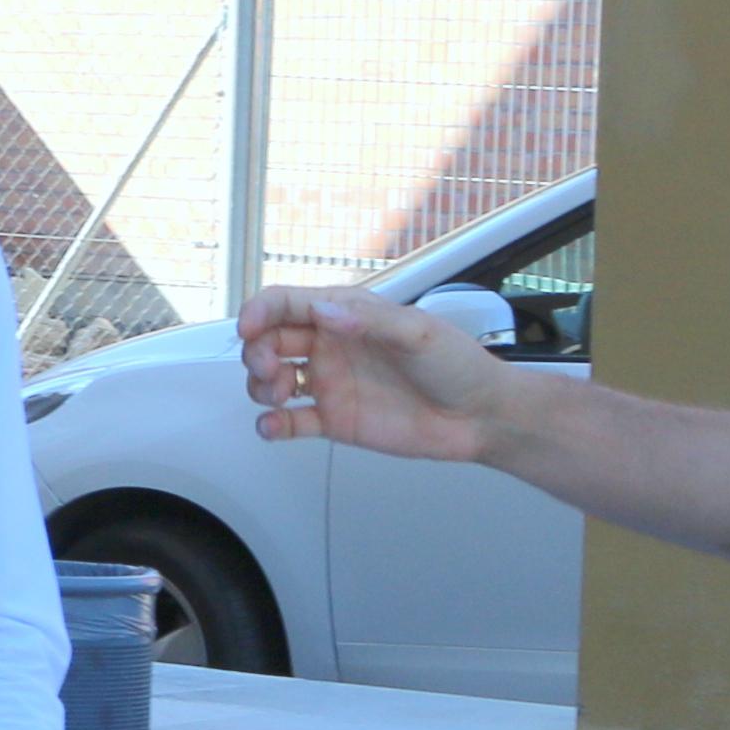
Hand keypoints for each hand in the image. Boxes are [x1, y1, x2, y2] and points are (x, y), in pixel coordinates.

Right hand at [241, 284, 517, 460]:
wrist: (480, 417)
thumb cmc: (459, 365)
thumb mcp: (418, 333)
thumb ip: (370, 322)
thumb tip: (326, 313)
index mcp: (347, 314)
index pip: (287, 303)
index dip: (260, 311)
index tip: (248, 328)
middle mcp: (332, 345)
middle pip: (270, 339)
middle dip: (257, 352)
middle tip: (271, 370)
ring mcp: (331, 383)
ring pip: (272, 379)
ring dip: (261, 386)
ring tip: (279, 397)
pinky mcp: (335, 420)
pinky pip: (290, 422)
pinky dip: (271, 424)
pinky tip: (272, 426)